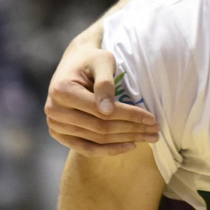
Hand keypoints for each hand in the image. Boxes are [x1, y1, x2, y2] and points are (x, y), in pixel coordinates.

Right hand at [44, 28, 157, 156]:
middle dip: (132, 130)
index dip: (129, 116)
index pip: (102, 111)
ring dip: (125, 141)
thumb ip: (105, 83)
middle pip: (100, 128)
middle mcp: (54, 111)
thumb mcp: (103, 61)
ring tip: (148, 138)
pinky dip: (108, 150)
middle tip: (155, 131)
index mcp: (62, 91)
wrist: (74, 62)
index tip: (152, 119)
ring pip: (96, 140)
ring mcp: (55, 125)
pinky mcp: (59, 134)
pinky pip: (86, 148)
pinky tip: (129, 146)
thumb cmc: (92, 59)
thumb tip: (107, 112)